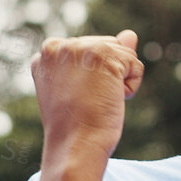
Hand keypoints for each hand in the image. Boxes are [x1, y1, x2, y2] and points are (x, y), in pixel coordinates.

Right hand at [33, 31, 143, 163]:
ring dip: (119, 81)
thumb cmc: (77, 125)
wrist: (75, 146)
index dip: (91, 79)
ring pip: (122, 54)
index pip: (87, 53)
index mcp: (46, 55)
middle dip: (107, 75)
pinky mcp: (101, 54)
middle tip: (87, 101)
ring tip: (97, 101)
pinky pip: (135, 64)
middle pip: (106, 47)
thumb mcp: (84, 86)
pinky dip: (131, 86)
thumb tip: (130, 34)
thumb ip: (103, 56)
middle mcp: (57, 46)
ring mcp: (78, 48)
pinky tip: (110, 100)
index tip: (76, 99)